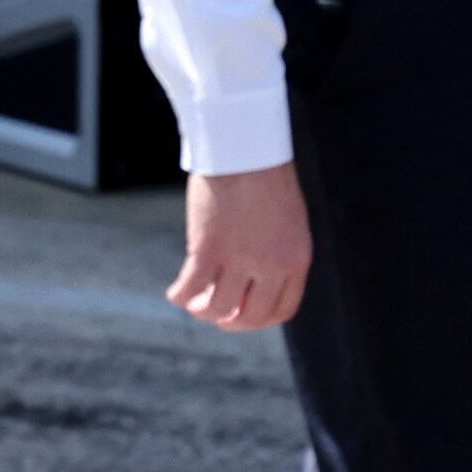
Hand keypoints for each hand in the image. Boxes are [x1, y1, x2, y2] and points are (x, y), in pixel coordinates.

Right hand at [168, 162, 310, 331]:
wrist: (244, 149)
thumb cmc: (264, 176)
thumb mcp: (287, 220)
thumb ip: (278, 250)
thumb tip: (252, 276)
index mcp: (296, 259)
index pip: (282, 310)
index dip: (259, 320)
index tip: (242, 314)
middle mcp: (272, 265)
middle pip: (252, 316)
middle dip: (232, 322)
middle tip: (215, 315)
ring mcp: (239, 259)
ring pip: (219, 307)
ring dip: (204, 311)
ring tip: (194, 302)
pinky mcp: (208, 249)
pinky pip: (190, 287)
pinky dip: (180, 295)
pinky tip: (174, 293)